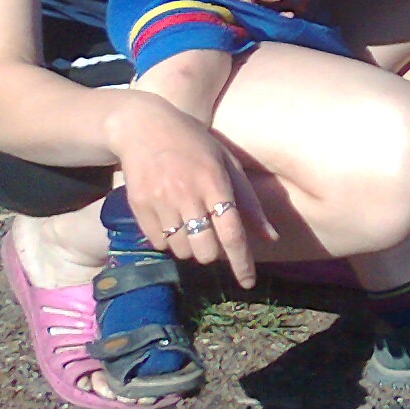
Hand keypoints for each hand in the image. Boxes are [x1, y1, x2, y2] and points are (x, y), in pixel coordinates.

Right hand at [103, 92, 276, 288]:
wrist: (142, 126)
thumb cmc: (194, 143)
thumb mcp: (227, 162)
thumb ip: (249, 202)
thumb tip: (271, 237)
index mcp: (215, 181)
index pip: (232, 232)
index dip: (241, 261)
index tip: (248, 282)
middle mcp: (187, 192)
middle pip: (205, 250)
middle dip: (211, 253)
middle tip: (209, 237)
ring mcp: (160, 200)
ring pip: (181, 250)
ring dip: (189, 246)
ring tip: (187, 222)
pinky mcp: (138, 205)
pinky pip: (158, 243)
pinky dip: (167, 240)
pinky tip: (169, 218)